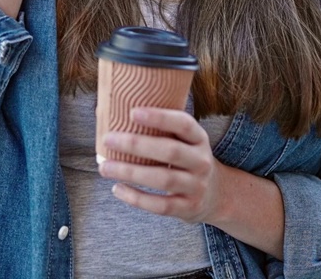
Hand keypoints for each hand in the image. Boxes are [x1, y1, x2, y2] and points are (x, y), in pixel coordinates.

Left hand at [98, 107, 224, 224]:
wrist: (216, 196)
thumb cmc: (186, 160)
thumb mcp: (184, 142)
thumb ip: (159, 130)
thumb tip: (109, 113)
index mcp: (199, 139)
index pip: (183, 124)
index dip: (160, 117)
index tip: (133, 112)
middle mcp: (201, 161)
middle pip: (170, 151)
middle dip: (136, 144)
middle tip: (108, 139)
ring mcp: (196, 186)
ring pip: (163, 179)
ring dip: (131, 173)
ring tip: (105, 168)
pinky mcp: (188, 208)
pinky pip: (160, 205)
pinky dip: (137, 198)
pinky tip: (117, 189)